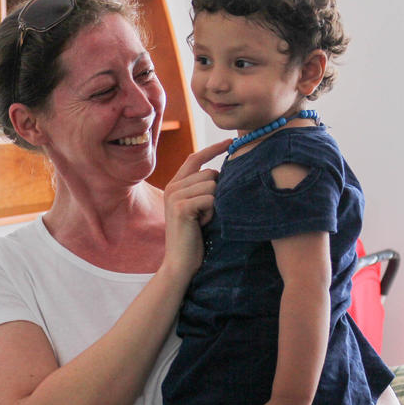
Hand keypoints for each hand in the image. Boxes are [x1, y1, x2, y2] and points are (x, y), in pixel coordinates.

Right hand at [161, 139, 231, 277]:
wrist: (179, 262)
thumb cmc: (193, 237)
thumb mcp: (196, 208)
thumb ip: (201, 189)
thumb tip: (222, 171)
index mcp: (174, 185)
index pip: (195, 158)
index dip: (213, 149)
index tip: (231, 142)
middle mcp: (172, 187)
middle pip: (209, 173)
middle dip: (216, 192)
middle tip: (205, 213)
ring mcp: (175, 196)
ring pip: (211, 185)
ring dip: (214, 204)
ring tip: (202, 219)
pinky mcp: (181, 207)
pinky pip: (210, 198)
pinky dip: (211, 212)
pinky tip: (201, 224)